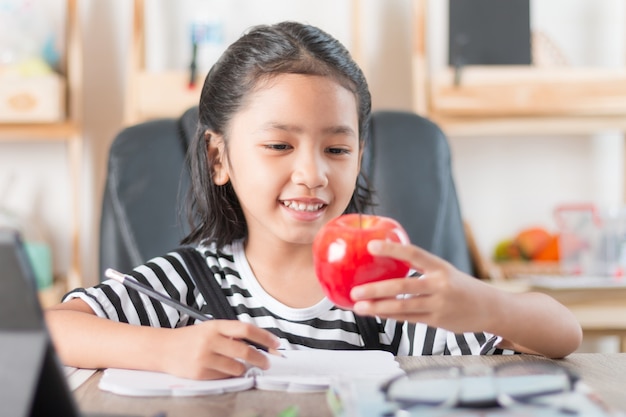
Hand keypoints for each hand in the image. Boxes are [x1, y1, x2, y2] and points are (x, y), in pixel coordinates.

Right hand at [160, 320, 280, 379]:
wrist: (163, 349)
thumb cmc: (190, 338)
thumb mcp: (211, 328)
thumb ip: (232, 334)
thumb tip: (260, 344)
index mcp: (215, 326)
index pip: (246, 329)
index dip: (264, 337)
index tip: (276, 343)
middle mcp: (210, 341)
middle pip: (245, 351)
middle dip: (261, 358)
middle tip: (267, 362)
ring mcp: (204, 358)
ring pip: (236, 367)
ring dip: (244, 369)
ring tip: (243, 366)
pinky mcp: (200, 373)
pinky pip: (224, 377)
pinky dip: (230, 375)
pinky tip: (226, 370)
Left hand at [350, 240, 495, 332]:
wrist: (490, 308)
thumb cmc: (460, 286)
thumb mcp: (444, 270)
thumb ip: (420, 266)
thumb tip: (388, 253)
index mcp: (440, 267)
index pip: (414, 254)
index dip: (392, 249)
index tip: (371, 246)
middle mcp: (440, 285)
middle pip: (402, 286)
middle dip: (376, 289)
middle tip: (355, 290)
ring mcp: (438, 305)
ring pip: (402, 307)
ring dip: (377, 307)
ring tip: (358, 306)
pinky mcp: (437, 321)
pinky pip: (408, 319)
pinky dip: (389, 315)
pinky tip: (375, 313)